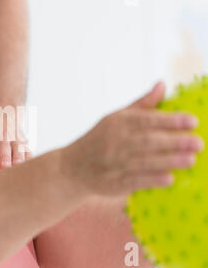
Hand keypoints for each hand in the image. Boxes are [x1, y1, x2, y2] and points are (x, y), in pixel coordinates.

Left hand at [0, 109, 32, 170]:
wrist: (4, 108)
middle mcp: (2, 135)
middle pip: (5, 150)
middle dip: (5, 160)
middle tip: (4, 171)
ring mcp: (15, 139)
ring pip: (19, 151)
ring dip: (18, 161)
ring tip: (16, 171)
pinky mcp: (24, 142)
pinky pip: (29, 152)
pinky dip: (29, 160)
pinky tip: (27, 169)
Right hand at [60, 82, 203, 197]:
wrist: (72, 167)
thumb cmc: (99, 139)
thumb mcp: (115, 118)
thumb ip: (142, 104)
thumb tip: (162, 84)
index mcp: (117, 123)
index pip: (146, 120)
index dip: (170, 120)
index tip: (192, 121)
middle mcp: (115, 142)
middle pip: (147, 141)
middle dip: (174, 142)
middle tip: (198, 142)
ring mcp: (113, 163)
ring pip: (144, 162)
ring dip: (168, 161)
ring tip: (191, 160)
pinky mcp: (112, 183)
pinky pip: (134, 181)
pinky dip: (152, 179)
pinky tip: (169, 178)